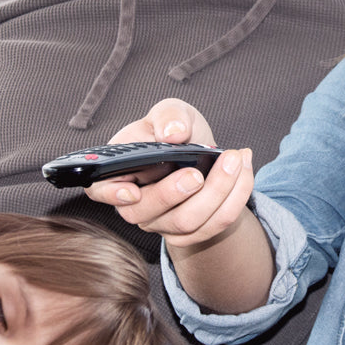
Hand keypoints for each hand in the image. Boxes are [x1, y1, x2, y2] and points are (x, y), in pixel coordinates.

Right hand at [84, 99, 254, 249]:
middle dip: (175, 192)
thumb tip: (172, 133)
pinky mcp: (192, 233)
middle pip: (149, 213)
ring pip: (188, 222)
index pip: (100, 190)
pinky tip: (244, 169)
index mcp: (120, 172)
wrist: (204, 156)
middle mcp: (136, 204)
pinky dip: (236, 196)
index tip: (133, 190)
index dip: (111, 194)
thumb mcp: (172, 111)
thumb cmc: (177, 132)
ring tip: (235, 159)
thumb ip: (169, 115)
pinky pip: (216, 224)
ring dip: (217, 190)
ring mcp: (163, 223)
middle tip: (198, 172)